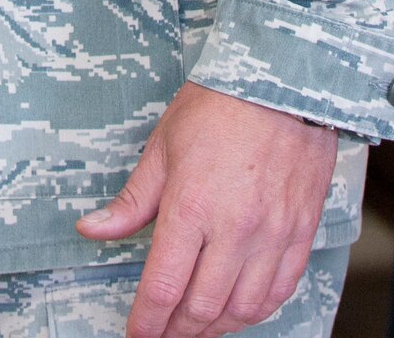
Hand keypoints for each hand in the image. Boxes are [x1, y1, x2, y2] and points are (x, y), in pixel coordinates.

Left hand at [75, 82, 336, 336]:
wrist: (281, 81)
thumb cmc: (218, 106)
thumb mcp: (163, 146)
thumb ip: (132, 200)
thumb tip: (92, 229)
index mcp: (191, 206)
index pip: (163, 286)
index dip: (146, 321)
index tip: (136, 333)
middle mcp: (234, 229)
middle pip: (202, 308)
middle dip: (177, 330)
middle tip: (163, 331)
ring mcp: (273, 235)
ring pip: (243, 310)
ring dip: (216, 326)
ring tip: (196, 324)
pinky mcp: (300, 233)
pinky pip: (280, 292)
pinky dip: (256, 310)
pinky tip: (239, 308)